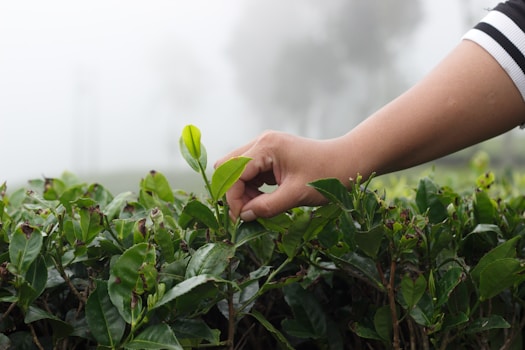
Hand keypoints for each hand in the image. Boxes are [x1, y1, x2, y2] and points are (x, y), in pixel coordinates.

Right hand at [215, 131, 348, 220]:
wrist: (349, 161)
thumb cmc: (327, 175)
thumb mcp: (296, 194)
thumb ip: (268, 206)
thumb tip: (244, 216)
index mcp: (266, 147)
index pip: (234, 172)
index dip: (233, 197)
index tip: (242, 218)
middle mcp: (262, 142)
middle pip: (229, 167)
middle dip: (233, 192)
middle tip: (246, 214)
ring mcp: (266, 148)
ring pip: (238, 171)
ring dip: (242, 191)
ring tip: (258, 210)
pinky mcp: (271, 156)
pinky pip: (250, 173)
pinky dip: (251, 189)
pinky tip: (263, 202)